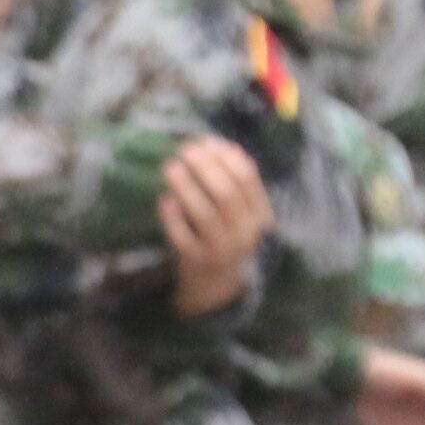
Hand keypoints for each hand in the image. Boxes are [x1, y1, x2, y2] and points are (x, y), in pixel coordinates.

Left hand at [159, 139, 270, 316]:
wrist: (217, 283)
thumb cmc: (227, 236)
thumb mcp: (242, 213)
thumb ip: (237, 184)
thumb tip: (225, 147)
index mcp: (260, 214)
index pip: (248, 178)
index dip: (226, 156)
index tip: (206, 141)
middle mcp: (244, 231)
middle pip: (227, 193)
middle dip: (206, 168)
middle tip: (185, 151)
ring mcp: (220, 247)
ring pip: (205, 214)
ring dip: (187, 187)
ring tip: (170, 167)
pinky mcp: (196, 260)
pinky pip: (183, 236)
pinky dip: (173, 217)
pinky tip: (164, 200)